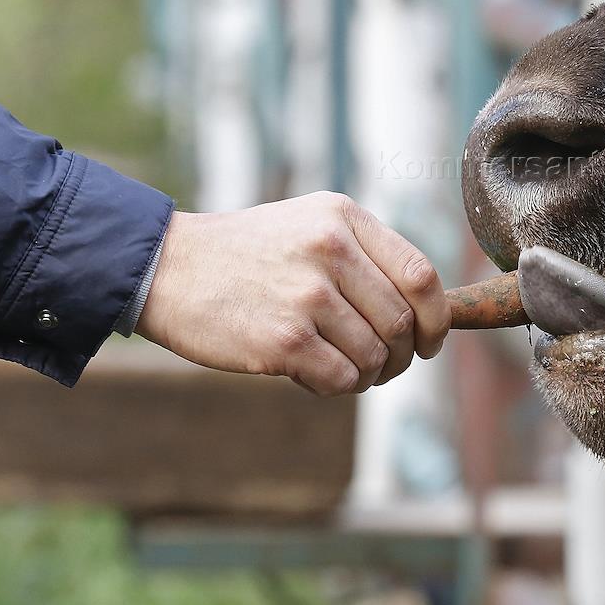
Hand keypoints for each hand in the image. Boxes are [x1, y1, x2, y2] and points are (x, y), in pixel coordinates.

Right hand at [135, 193, 450, 395]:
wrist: (167, 268)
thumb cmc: (248, 253)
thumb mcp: (311, 225)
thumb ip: (366, 255)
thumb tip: (428, 310)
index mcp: (344, 219)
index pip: (421, 275)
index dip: (437, 318)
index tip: (431, 341)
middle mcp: (332, 250)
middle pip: (402, 322)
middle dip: (402, 355)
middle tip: (383, 365)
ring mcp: (308, 295)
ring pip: (375, 355)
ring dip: (368, 374)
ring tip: (340, 365)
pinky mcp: (284, 339)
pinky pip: (342, 378)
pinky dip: (337, 385)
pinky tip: (312, 373)